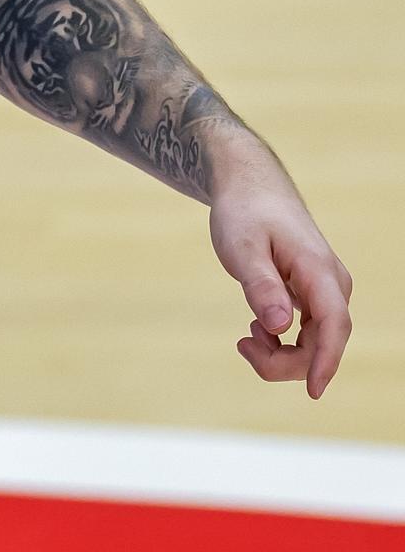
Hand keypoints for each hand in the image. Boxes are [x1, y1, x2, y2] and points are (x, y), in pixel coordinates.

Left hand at [209, 160, 352, 398]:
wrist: (248, 185)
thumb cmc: (243, 212)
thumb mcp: (241, 246)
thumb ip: (260, 285)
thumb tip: (280, 326)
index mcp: (317, 268)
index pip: (335, 324)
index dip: (326, 361)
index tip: (313, 392)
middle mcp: (330, 281)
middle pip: (324, 341)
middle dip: (287, 361)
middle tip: (243, 347)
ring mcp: (325, 287)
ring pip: (317, 340)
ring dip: (284, 353)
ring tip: (246, 337)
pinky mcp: (314, 292)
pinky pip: (309, 330)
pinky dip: (284, 340)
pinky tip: (257, 329)